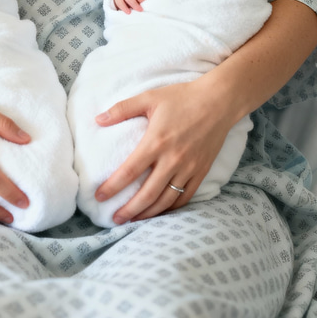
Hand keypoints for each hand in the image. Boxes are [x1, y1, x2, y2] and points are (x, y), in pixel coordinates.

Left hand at [93, 75, 232, 222]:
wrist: (218, 101)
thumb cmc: (182, 97)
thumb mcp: (149, 97)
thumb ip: (122, 109)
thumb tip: (98, 119)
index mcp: (156, 142)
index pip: (130, 171)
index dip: (113, 187)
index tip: (99, 196)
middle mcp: (172, 160)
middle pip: (147, 194)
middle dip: (129, 210)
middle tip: (114, 219)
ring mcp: (189, 168)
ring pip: (166, 200)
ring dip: (148, 213)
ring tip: (133, 220)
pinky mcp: (201, 172)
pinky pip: (185, 197)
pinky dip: (171, 209)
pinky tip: (160, 212)